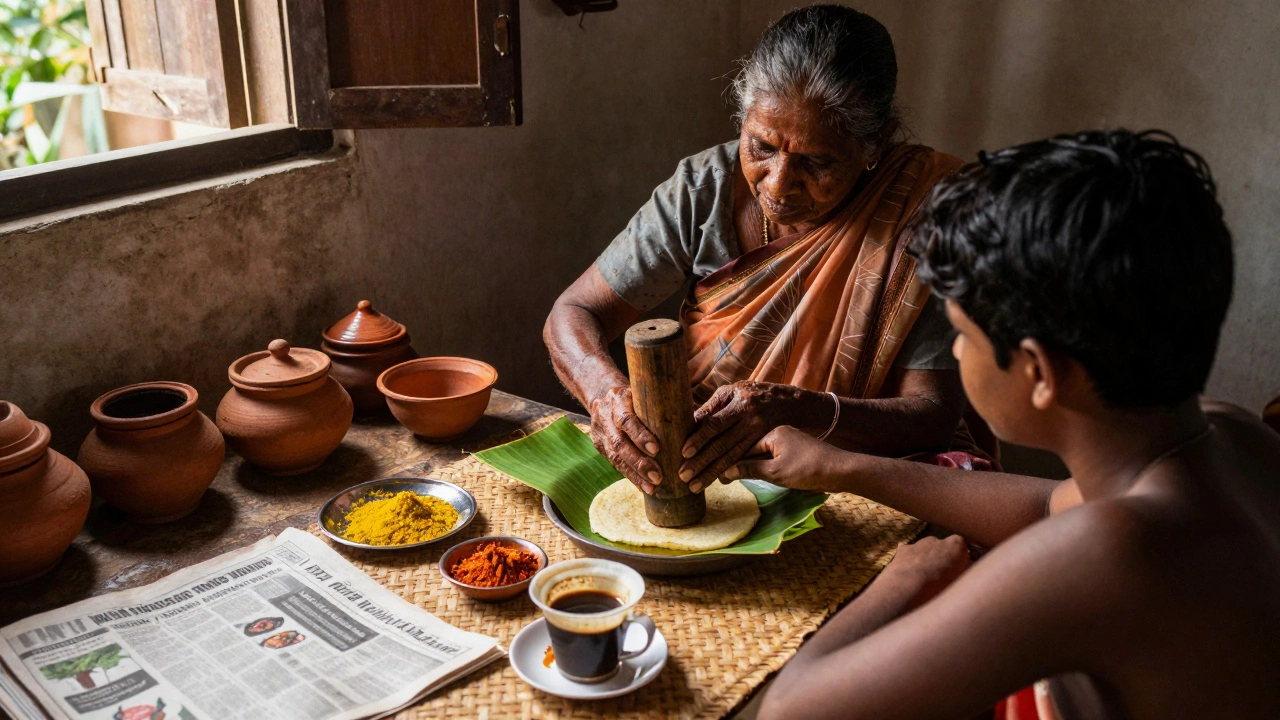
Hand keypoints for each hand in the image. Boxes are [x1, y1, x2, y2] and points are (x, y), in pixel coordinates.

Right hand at [589, 386, 661, 493]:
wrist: (604, 396)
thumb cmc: (636, 395)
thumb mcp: (645, 392)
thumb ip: (662, 404)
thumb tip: (694, 419)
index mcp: (618, 399)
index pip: (626, 419)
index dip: (640, 435)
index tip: (656, 449)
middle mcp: (605, 415)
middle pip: (619, 442)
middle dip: (638, 461)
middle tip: (658, 476)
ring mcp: (600, 432)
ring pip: (615, 457)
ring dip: (635, 474)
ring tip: (653, 487)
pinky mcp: (600, 445)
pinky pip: (615, 464)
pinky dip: (631, 476)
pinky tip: (644, 486)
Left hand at [678, 382, 797, 492]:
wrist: (795, 404)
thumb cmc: (756, 394)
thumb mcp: (735, 391)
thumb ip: (714, 406)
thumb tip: (690, 421)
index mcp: (740, 404)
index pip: (715, 423)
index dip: (699, 438)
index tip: (684, 452)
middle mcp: (750, 421)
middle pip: (722, 444)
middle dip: (701, 462)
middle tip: (683, 476)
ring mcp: (759, 436)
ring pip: (732, 458)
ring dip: (712, 473)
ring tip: (695, 486)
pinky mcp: (765, 447)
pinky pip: (745, 461)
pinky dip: (730, 472)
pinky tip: (719, 481)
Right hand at [723, 425, 841, 490]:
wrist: (842, 471)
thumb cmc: (808, 469)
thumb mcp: (775, 472)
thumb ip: (749, 469)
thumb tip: (725, 471)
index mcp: (773, 432)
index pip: (744, 446)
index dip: (730, 461)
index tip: (717, 474)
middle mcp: (780, 432)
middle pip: (753, 449)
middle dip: (740, 463)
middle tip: (722, 479)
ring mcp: (790, 441)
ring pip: (764, 454)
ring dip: (752, 466)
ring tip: (736, 479)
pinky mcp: (798, 451)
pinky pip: (775, 457)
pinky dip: (765, 467)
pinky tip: (758, 475)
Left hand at [877, 534, 971, 607]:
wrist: (907, 593)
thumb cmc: (940, 589)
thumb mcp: (962, 582)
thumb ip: (967, 571)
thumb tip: (969, 568)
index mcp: (956, 545)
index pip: (963, 547)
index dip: (961, 559)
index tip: (960, 572)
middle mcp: (937, 539)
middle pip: (943, 548)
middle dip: (943, 559)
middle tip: (941, 579)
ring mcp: (918, 543)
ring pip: (926, 551)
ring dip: (927, 562)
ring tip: (924, 582)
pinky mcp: (903, 550)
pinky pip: (910, 554)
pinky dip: (911, 563)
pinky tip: (910, 577)